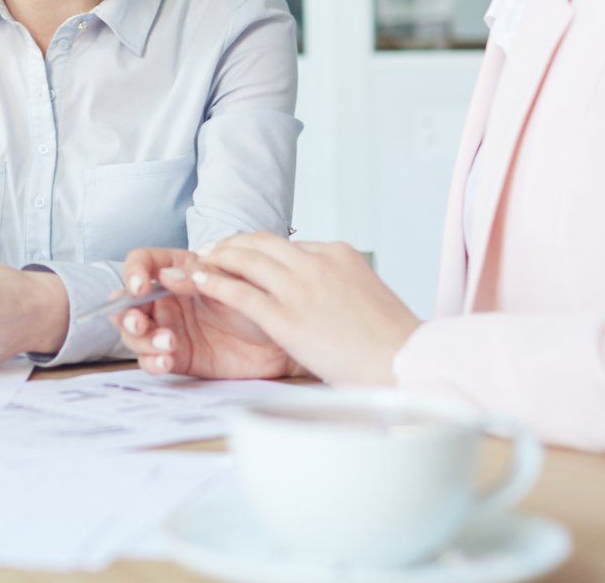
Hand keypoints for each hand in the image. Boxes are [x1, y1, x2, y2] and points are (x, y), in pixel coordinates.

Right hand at [116, 247, 294, 379]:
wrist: (282, 338)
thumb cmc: (260, 300)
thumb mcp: (231, 280)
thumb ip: (200, 277)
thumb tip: (165, 277)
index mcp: (176, 271)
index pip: (141, 263)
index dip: (133, 272)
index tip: (140, 287)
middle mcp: (166, 299)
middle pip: (127, 303)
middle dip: (127, 314)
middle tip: (140, 323)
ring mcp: (169, 329)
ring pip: (135, 335)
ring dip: (142, 340)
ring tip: (168, 343)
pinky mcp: (178, 357)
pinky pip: (152, 360)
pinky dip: (152, 361)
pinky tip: (166, 360)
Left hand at [187, 233, 421, 385]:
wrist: (405, 362)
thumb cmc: (392, 339)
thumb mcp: (367, 293)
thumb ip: (340, 282)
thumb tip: (326, 288)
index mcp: (338, 253)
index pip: (289, 243)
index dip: (259, 247)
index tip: (243, 253)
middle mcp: (316, 263)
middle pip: (261, 242)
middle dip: (232, 244)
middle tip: (213, 250)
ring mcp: (300, 289)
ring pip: (246, 260)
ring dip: (217, 257)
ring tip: (199, 262)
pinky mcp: (287, 318)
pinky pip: (240, 293)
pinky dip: (215, 284)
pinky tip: (199, 282)